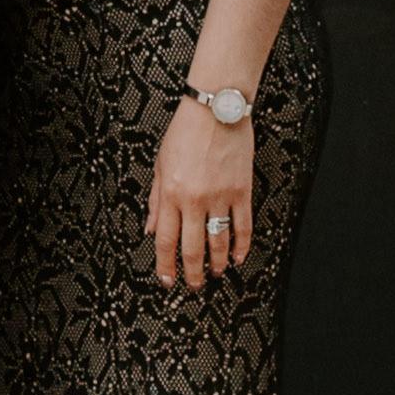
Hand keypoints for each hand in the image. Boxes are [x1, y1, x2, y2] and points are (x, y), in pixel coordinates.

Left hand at [150, 100, 259, 289]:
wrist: (216, 109)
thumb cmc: (186, 132)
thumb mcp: (160, 164)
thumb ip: (156, 200)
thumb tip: (151, 229)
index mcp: (171, 194)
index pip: (166, 240)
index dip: (165, 265)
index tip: (166, 279)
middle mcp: (194, 200)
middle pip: (192, 248)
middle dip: (192, 272)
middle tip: (194, 285)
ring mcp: (220, 197)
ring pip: (219, 242)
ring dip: (218, 263)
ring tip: (216, 272)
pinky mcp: (242, 191)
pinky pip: (243, 226)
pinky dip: (242, 245)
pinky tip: (239, 257)